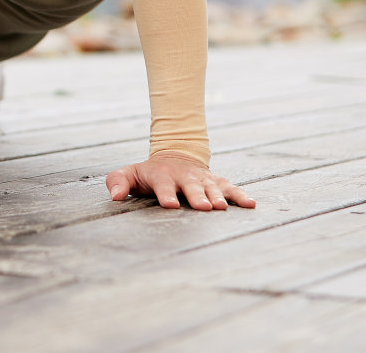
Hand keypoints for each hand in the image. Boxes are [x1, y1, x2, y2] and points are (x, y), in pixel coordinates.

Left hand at [105, 153, 256, 210]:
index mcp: (163, 175)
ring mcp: (203, 180)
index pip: (163, 185)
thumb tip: (115, 196)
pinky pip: (232, 189)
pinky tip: (251, 204)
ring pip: (212, 188)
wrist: (175, 157)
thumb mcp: (130, 174)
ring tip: (222, 207)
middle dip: (197, 196)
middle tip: (203, 207)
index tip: (169, 205)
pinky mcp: (218, 183)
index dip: (166, 194)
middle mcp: (185, 177)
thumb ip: (118, 182)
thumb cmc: (149, 173)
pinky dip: (241, 196)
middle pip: (191, 187)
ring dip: (218, 197)